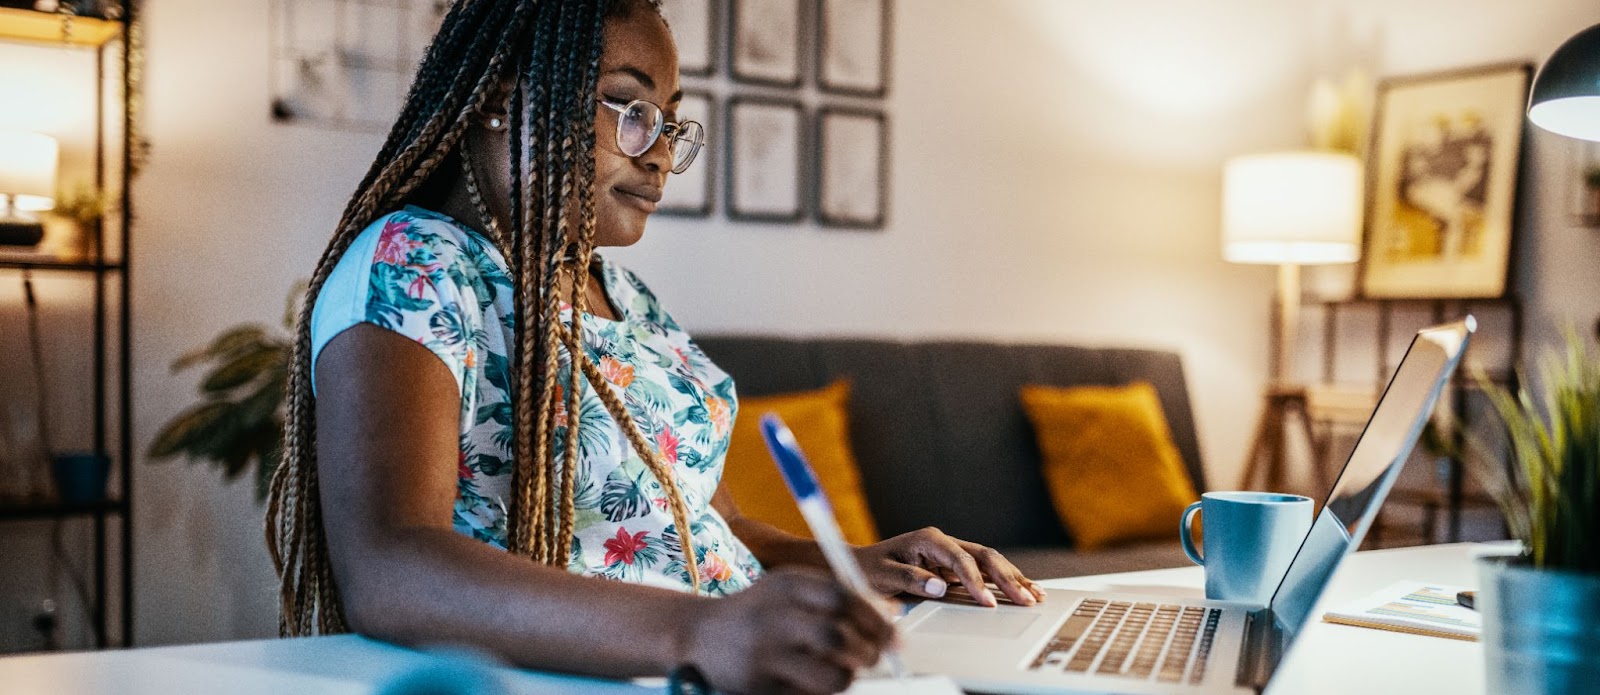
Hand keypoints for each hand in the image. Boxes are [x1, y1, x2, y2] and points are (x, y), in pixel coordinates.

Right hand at [679, 567, 898, 694]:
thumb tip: (890, 614)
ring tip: (847, 670)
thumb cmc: (759, 611)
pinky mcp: (761, 687)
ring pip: (832, 674)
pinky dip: (825, 691)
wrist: (698, 634)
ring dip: (851, 675)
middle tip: (875, 656)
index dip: (875, 618)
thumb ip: (835, 596)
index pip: (842, 597)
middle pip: (838, 635)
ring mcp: (765, 655)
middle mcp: (774, 617)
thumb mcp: (790, 589)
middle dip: (869, 650)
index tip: (892, 632)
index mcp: (785, 586)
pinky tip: (818, 681)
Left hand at [854, 527, 1046, 607]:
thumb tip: (941, 587)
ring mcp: (952, 554)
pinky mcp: (955, 568)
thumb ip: (911, 580)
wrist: (861, 566)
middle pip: (984, 556)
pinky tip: (1023, 589)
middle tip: (1024, 599)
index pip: (961, 558)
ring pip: (991, 563)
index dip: (976, 580)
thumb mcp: (883, 575)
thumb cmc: (869, 569)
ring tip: (1035, 595)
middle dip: (1007, 578)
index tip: (986, 602)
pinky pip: (985, 573)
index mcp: (929, 539)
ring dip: (1013, 578)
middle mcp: (944, 543)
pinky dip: (1005, 582)